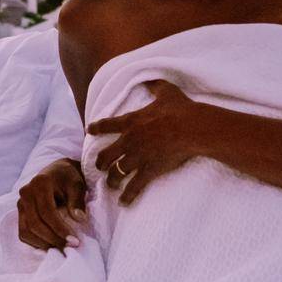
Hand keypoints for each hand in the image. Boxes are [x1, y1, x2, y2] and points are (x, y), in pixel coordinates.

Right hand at [16, 157, 88, 255]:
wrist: (57, 172)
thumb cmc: (69, 178)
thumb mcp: (77, 185)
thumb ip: (77, 201)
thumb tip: (79, 218)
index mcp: (40, 183)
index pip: (47, 212)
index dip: (59, 229)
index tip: (74, 241)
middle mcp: (26, 193)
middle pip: (35, 223)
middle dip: (53, 239)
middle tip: (69, 247)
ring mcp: (20, 203)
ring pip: (26, 230)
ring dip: (44, 243)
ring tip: (61, 247)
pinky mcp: (20, 213)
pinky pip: (23, 233)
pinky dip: (36, 242)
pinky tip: (52, 244)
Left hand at [87, 78, 202, 206]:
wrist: (192, 127)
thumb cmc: (180, 109)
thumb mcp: (166, 91)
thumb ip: (156, 85)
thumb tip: (151, 79)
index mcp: (131, 121)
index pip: (108, 125)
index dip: (97, 128)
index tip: (89, 130)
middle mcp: (130, 140)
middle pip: (106, 154)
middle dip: (101, 162)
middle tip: (99, 167)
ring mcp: (138, 157)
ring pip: (116, 172)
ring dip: (111, 180)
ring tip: (110, 185)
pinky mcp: (149, 170)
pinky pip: (134, 186)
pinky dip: (128, 195)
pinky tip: (123, 202)